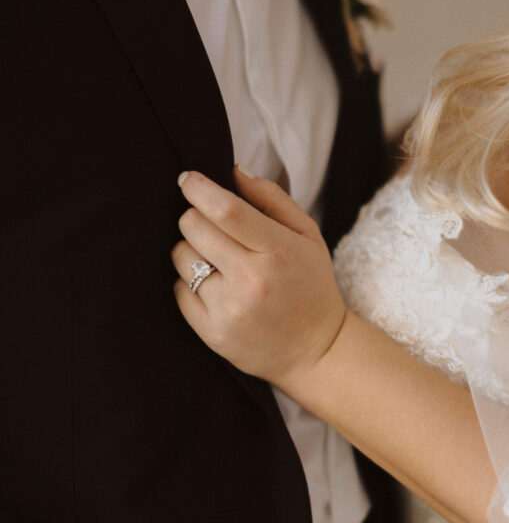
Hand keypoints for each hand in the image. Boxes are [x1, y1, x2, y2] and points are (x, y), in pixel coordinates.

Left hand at [172, 167, 347, 388]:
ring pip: (181, 257)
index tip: (186, 178)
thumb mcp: (308, 236)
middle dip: (194, 217)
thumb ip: (272, 199)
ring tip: (216, 261)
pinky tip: (213, 287)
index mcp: (279, 250)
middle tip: (209, 225)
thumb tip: (234, 171)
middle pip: (194, 228)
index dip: (199, 188)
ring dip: (191, 250)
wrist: (317, 352)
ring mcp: (229, 309)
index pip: (227, 210)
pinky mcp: (212, 333)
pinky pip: (178, 291)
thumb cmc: (312, 286)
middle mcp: (252, 279)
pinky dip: (188, 282)